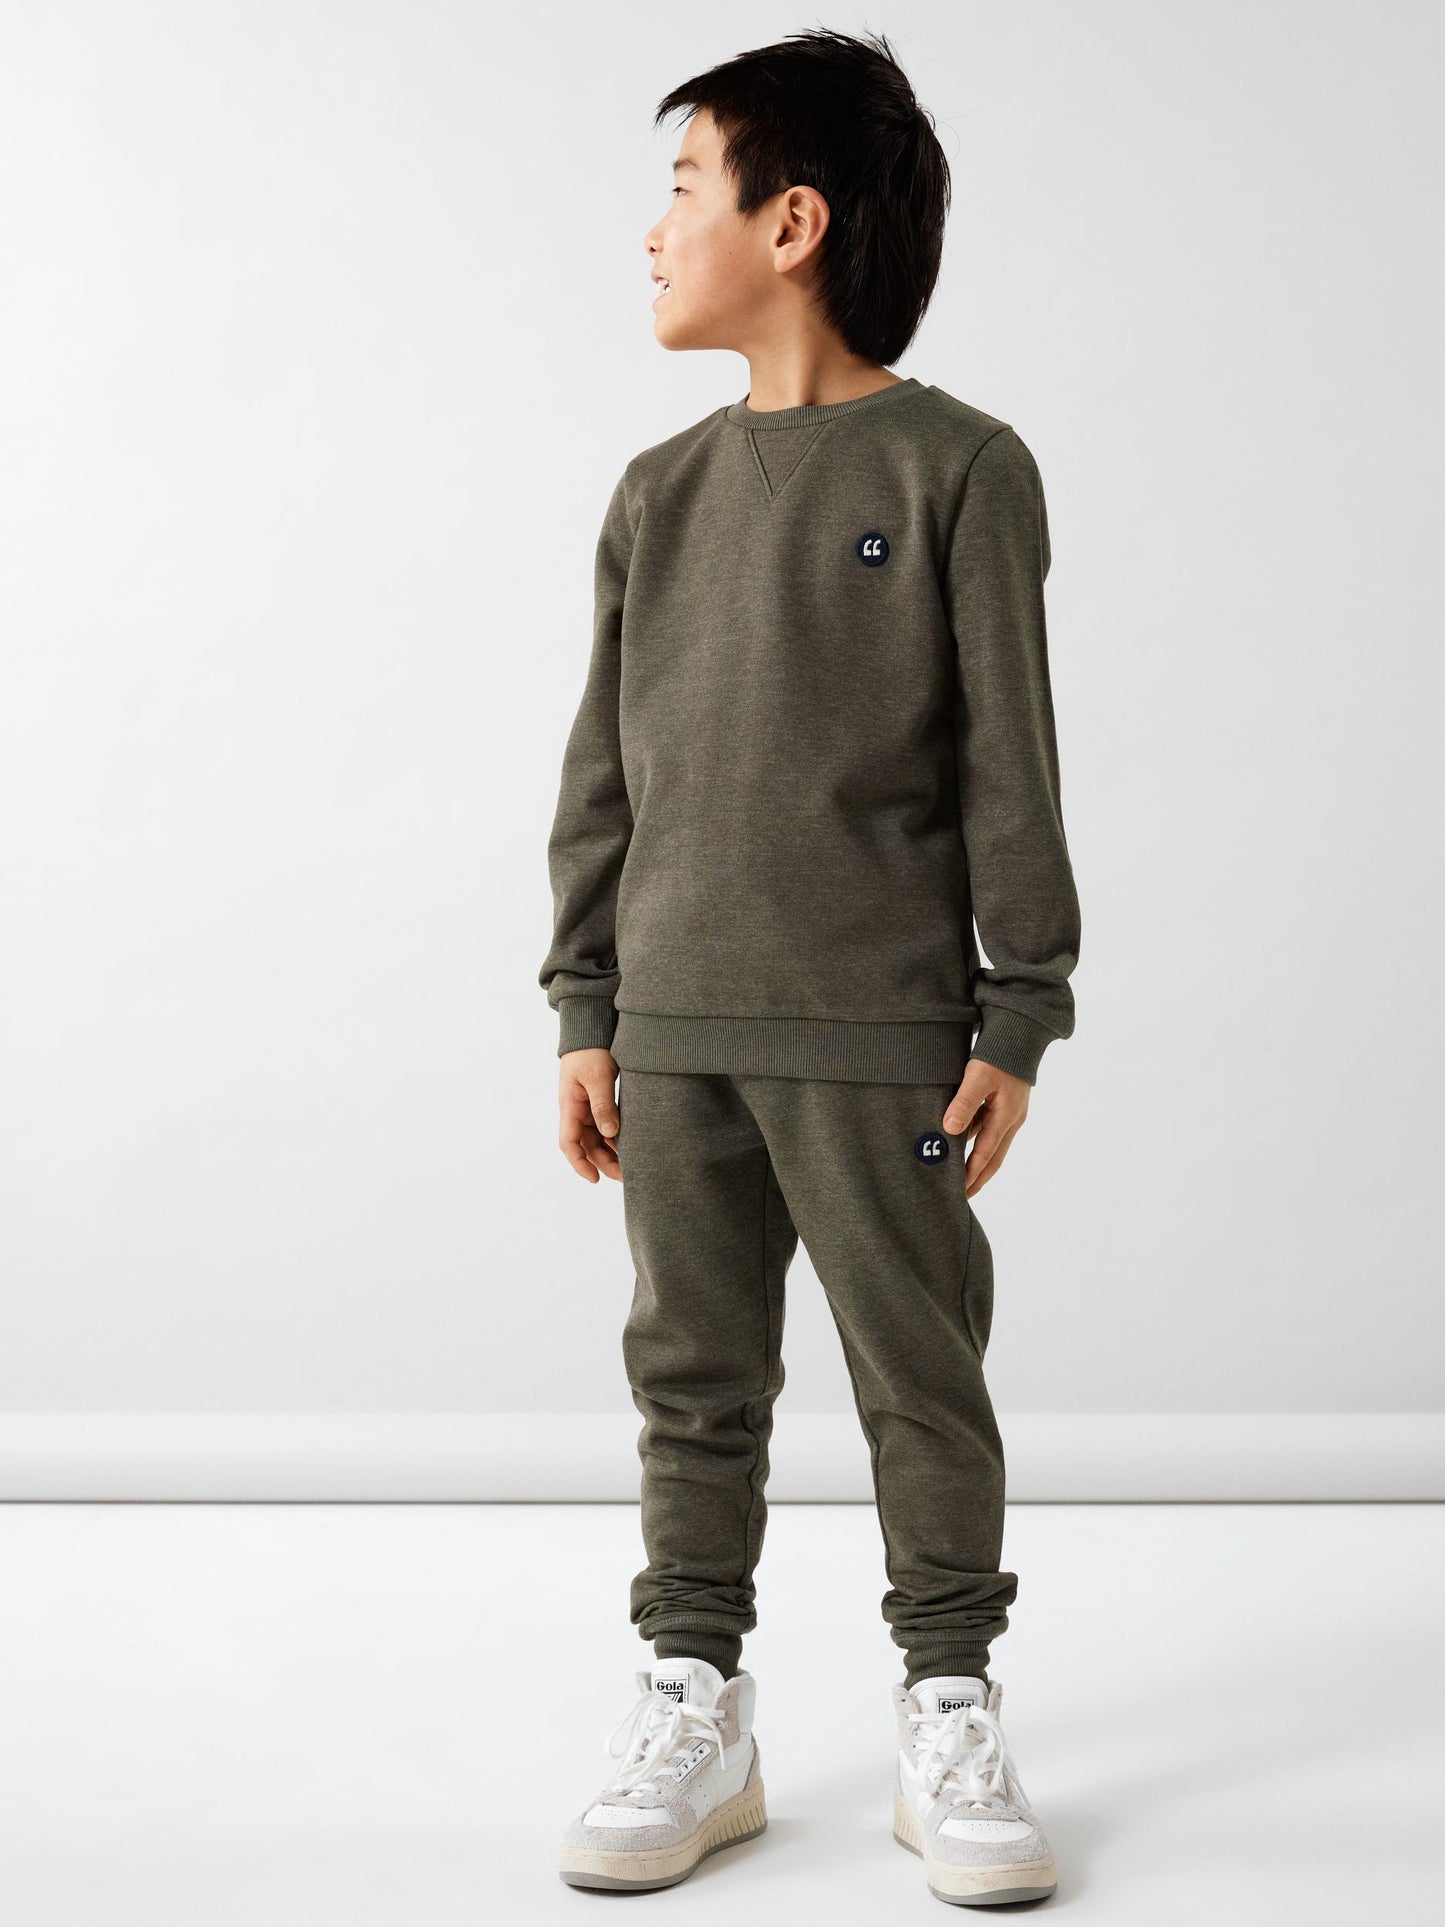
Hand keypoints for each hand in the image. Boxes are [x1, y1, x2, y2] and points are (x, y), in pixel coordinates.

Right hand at [558, 1047, 621, 1182]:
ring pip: (598, 1138)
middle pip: (587, 1145)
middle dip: (603, 1163)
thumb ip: (603, 1105)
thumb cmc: (590, 1051)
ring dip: (612, 1152)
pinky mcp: (600, 1102)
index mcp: (570, 1107)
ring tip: (633, 1164)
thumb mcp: (598, 1077)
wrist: (591, 1031)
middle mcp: (577, 1111)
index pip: (569, 1143)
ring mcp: (588, 1107)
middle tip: (625, 1176)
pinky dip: (617, 1138)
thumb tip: (611, 1133)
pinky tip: (632, 1145)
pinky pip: (607, 1126)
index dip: (579, 1164)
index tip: (594, 1179)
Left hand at [942, 1058, 1030, 1197]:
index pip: (985, 1155)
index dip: (971, 1174)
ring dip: (976, 1159)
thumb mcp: (978, 1077)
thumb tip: (950, 1131)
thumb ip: (964, 1104)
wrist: (1020, 1033)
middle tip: (963, 1196)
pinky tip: (960, 1141)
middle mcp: (1011, 1119)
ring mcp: (1010, 1112)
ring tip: (959, 1173)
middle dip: (978, 1177)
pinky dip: (975, 1139)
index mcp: (1006, 1117)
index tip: (959, 1192)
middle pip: (993, 1157)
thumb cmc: (999, 1054)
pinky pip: (989, 1127)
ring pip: (991, 1142)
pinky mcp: (1006, 1103)